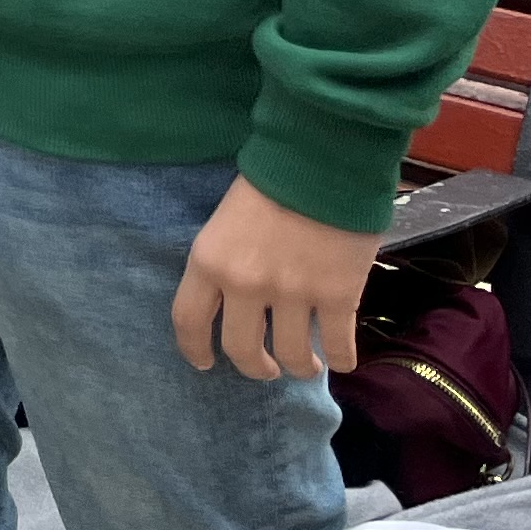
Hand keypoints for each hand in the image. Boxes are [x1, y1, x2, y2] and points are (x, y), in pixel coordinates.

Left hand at [170, 178, 384, 380]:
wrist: (321, 160)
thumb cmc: (270, 183)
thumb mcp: (224, 222)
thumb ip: (224, 262)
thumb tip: (231, 301)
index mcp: (209, 262)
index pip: (188, 321)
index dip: (194, 350)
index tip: (205, 363)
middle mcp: (245, 285)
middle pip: (242, 350)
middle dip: (255, 368)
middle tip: (266, 369)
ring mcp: (294, 294)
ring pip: (293, 356)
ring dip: (300, 367)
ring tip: (308, 366)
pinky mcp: (338, 296)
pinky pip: (339, 344)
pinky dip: (342, 358)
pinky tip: (342, 359)